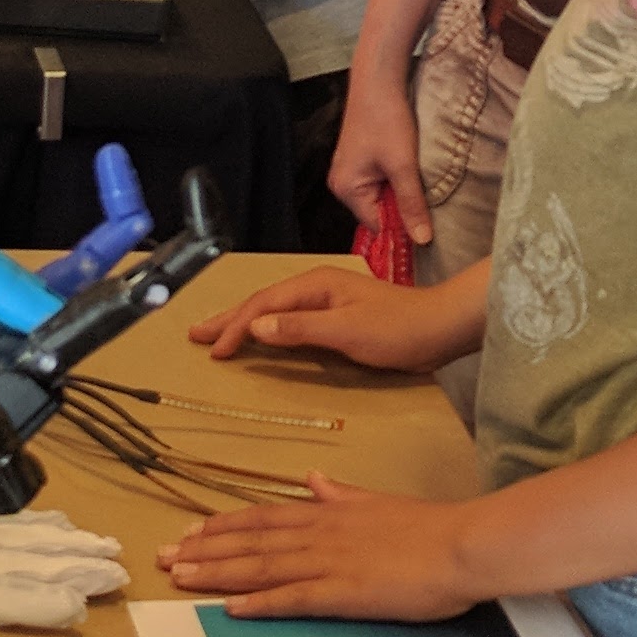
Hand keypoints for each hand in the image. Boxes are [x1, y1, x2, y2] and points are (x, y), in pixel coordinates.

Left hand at [158, 475, 477, 619]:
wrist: (461, 544)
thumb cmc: (428, 527)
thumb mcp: (378, 501)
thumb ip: (342, 494)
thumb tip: (314, 480)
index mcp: (328, 513)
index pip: (264, 518)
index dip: (224, 525)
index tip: (190, 530)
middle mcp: (319, 533)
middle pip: (251, 540)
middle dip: (204, 549)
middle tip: (163, 556)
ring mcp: (328, 563)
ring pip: (261, 566)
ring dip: (217, 572)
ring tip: (179, 577)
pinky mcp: (343, 593)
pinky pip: (292, 598)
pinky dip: (259, 602)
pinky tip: (230, 607)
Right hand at [186, 268, 463, 369]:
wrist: (441, 328)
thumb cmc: (398, 329)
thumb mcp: (347, 331)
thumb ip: (301, 329)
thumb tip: (256, 327)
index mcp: (316, 285)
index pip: (263, 306)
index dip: (236, 327)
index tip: (215, 351)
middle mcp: (317, 287)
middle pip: (263, 302)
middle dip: (229, 318)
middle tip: (195, 334)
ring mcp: (328, 301)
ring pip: (275, 311)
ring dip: (246, 323)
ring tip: (218, 335)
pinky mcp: (338, 317)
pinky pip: (291, 321)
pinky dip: (269, 330)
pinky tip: (263, 339)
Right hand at [329, 66, 429, 239]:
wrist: (378, 81)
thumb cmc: (385, 119)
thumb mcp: (403, 166)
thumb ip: (412, 204)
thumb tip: (421, 239)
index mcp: (346, 190)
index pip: (377, 225)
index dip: (402, 227)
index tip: (427, 226)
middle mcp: (342, 184)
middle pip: (378, 212)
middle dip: (402, 207)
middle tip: (424, 195)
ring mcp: (349, 171)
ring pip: (382, 196)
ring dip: (401, 191)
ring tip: (415, 175)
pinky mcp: (359, 160)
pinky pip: (380, 181)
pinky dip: (397, 179)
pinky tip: (408, 166)